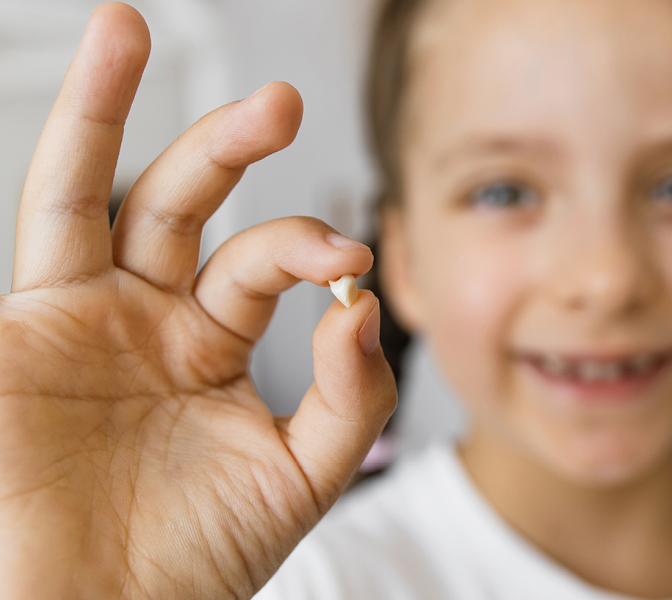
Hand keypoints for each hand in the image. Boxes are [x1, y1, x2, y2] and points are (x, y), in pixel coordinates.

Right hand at [0, 4, 395, 598]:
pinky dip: (66, 152)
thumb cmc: (194, 563)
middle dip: (228, 147)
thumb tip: (362, 302)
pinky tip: (92, 72)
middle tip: (283, 100)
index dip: (307, 246)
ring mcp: (79, 319)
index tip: (350, 258)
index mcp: (206, 346)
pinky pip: (48, 224)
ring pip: (96, 192)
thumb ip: (350, 395)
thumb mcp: (300, 477)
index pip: (262, 262)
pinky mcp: (24, 331)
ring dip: (115, 110)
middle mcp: (143, 321)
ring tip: (129, 25)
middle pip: (184, 205)